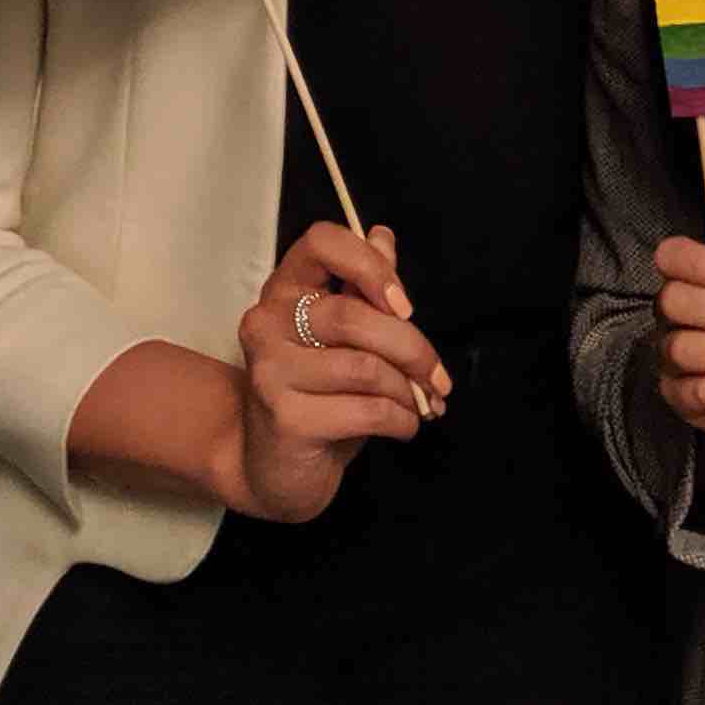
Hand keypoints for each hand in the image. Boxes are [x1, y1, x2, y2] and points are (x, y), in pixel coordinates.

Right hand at [230, 222, 445, 523]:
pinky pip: (366, 410)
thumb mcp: (343, 341)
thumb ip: (364, 289)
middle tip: (438, 377)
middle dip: (411, 348)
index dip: (370, 265)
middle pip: (353, 315)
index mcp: (285, 289)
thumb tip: (383, 236)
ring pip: (365, 367)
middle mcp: (267, 323)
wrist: (273, 467)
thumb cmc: (317, 396)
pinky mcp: (286, 418)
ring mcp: (270, 371)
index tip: (404, 305)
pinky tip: (403, 427)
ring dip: (408, 391)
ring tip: (420, 406)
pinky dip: (400, 420)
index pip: (322, 242)